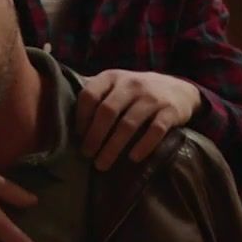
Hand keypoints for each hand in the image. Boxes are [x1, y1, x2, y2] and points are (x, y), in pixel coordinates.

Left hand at [75, 69, 202, 170]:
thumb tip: (62, 114)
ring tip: (102, 164)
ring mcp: (152, 97)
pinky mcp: (170, 111)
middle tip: (87, 155)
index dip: (81, 117)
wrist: (179, 89)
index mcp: (113, 77)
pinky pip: (155, 131)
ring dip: (113, 147)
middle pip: (107, 112)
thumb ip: (96, 94)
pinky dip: (142, 146)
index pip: (90, 95)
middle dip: (94, 137)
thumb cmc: (138, 92)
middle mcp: (132, 84)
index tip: (77, 136)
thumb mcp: (116, 84)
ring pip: (128, 124)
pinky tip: (132, 158)